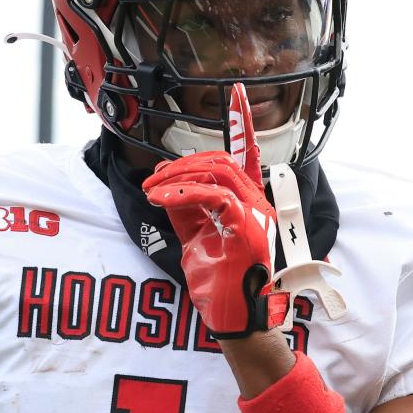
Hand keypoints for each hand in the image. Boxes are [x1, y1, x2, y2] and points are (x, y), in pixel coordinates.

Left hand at [143, 84, 288, 336]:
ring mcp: (257, 216)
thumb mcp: (195, 238)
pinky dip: (182, 193)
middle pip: (220, 160)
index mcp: (250, 202)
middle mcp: (258, 204)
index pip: (247, 154)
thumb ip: (187, 208)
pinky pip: (213, 196)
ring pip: (216, 173)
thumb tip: (167, 182)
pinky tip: (160, 200)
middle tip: (153, 183)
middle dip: (181, 165)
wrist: (235, 321)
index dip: (242, 121)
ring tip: (153, 192)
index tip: (236, 90)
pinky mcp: (248, 229)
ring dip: (177, 178)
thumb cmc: (218, 285)